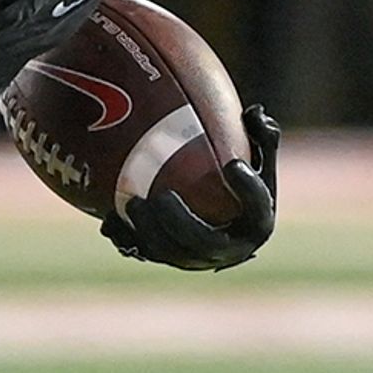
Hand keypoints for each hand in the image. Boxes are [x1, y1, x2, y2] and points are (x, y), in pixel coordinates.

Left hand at [107, 104, 279, 270]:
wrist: (219, 218)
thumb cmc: (238, 179)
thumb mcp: (258, 157)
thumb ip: (261, 134)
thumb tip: (254, 112)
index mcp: (256, 225)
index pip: (258, 211)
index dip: (248, 191)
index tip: (232, 164)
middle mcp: (228, 250)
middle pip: (205, 244)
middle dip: (181, 223)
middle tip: (163, 197)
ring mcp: (196, 260)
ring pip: (171, 254)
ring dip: (150, 233)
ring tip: (133, 205)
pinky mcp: (168, 260)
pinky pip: (145, 253)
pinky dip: (126, 237)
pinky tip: (110, 220)